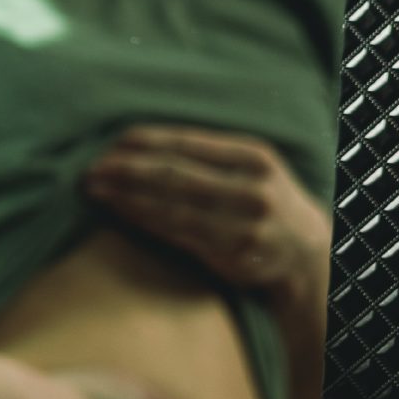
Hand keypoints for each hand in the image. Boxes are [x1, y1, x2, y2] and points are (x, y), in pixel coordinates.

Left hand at [83, 125, 327, 294]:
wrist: (307, 252)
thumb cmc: (261, 198)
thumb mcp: (249, 166)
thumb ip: (204, 153)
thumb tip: (132, 141)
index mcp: (254, 157)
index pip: (186, 143)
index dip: (143, 143)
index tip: (109, 144)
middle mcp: (253, 190)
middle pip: (174, 175)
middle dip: (126, 171)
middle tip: (91, 170)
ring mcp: (246, 226)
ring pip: (172, 208)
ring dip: (127, 199)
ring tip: (96, 191)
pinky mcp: (235, 257)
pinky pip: (179, 236)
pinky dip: (145, 223)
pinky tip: (122, 214)